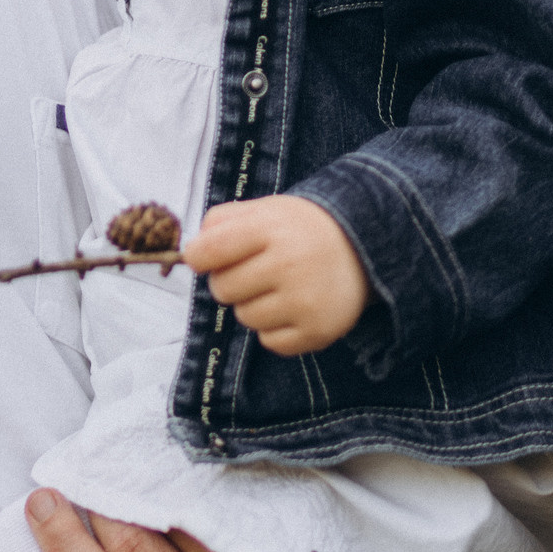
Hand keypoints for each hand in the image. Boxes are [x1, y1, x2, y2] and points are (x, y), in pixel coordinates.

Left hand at [182, 197, 366, 355]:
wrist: (362, 247)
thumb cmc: (299, 229)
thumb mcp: (263, 209)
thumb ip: (220, 222)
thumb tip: (190, 254)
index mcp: (270, 229)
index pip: (208, 251)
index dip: (199, 257)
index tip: (205, 258)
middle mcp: (288, 264)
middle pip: (222, 289)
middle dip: (230, 281)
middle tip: (255, 270)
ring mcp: (304, 301)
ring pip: (244, 318)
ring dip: (253, 305)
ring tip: (278, 287)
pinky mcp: (317, 331)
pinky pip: (269, 342)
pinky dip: (274, 328)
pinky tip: (293, 307)